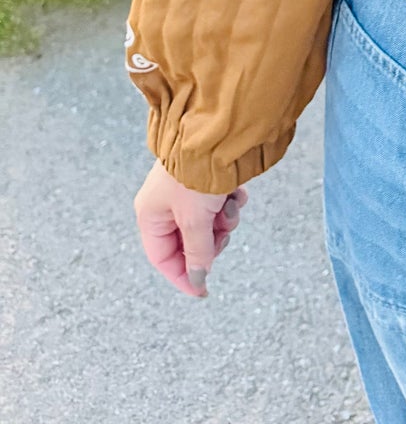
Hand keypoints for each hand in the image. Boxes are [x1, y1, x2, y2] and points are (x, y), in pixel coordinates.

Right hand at [134, 159, 249, 298]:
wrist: (216, 131)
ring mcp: (185, 191)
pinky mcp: (204, 179)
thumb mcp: (195, 219)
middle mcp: (164, 204)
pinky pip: (218, 203)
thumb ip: (197, 252)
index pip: (163, 259)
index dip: (184, 276)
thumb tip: (198, 280)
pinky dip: (230, 202)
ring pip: (208, 223)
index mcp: (150, 215)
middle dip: (211, 241)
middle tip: (223, 233)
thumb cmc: (195, 174)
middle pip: (188, 241)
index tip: (204, 291)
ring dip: (224, 220)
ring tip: (231, 205)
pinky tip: (237, 192)